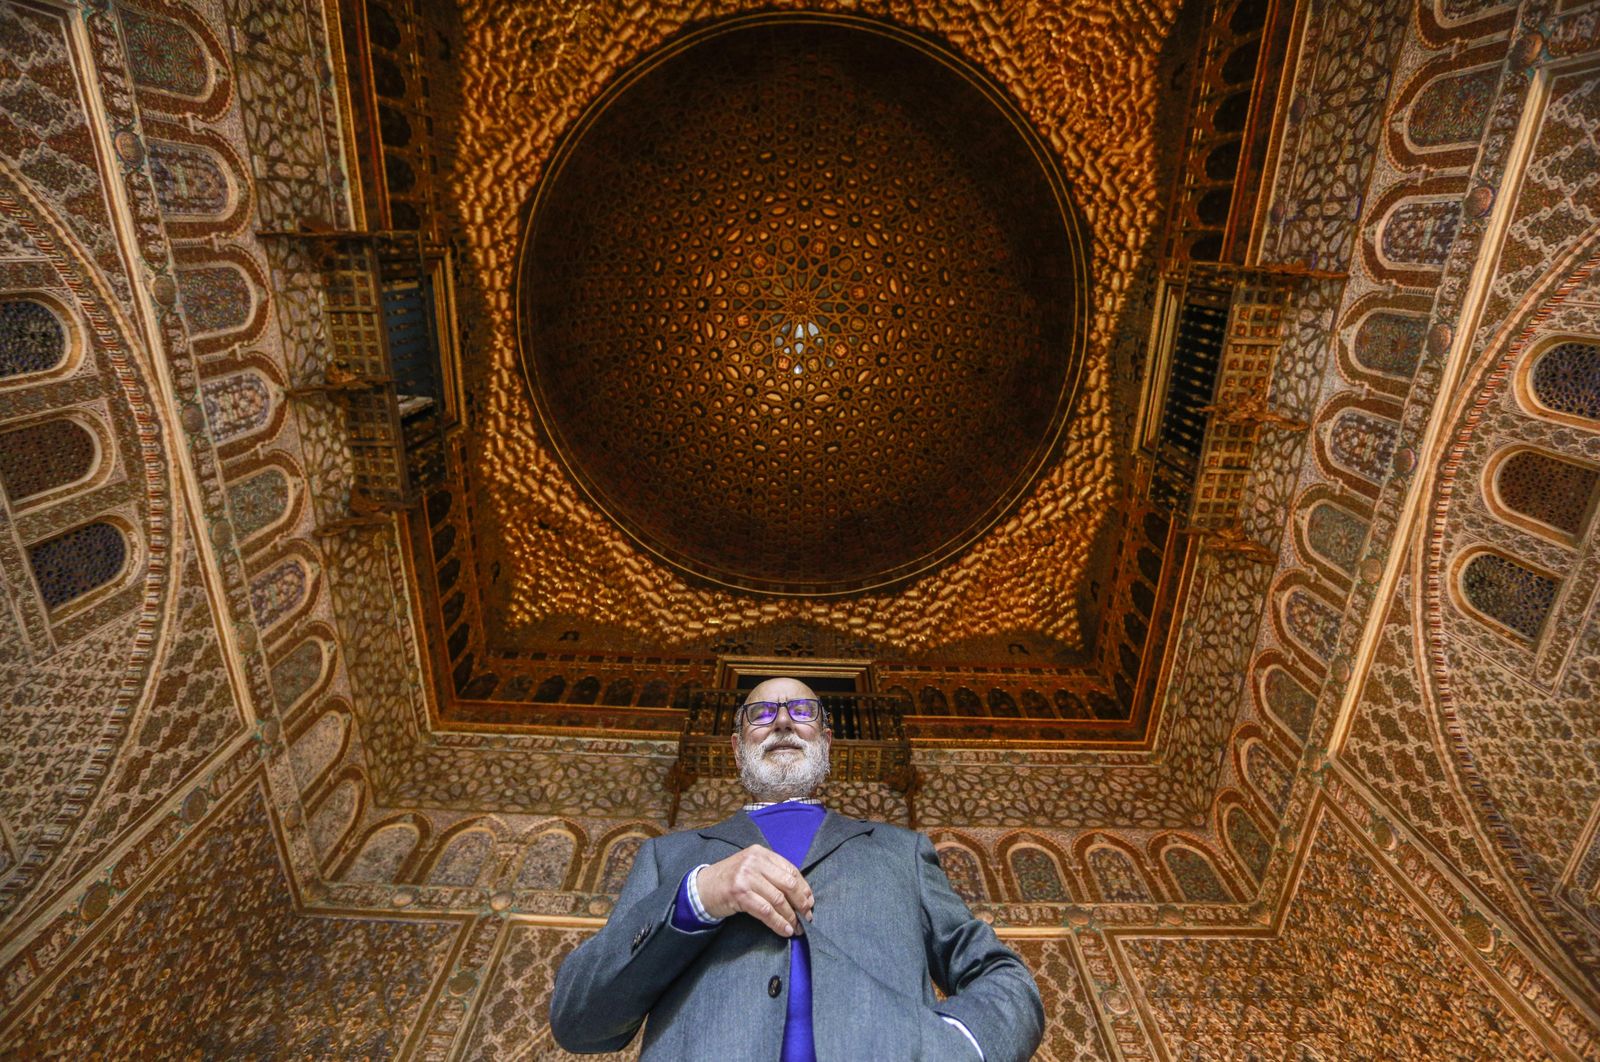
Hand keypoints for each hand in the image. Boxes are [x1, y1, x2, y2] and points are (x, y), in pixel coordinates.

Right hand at [696, 847, 814, 937]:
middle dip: (801, 903)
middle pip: (788, 884)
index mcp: (761, 853)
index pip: (790, 870)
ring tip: (798, 927)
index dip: (803, 888)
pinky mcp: (739, 893)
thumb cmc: (730, 880)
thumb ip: (771, 874)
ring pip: (778, 899)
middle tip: (807, 916)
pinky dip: (778, 922)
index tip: (810, 901)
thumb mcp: (751, 868)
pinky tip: (785, 930)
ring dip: (791, 916)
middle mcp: (754, 861)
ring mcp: (746, 876)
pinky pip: (766, 911)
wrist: (702, 887)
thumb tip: (800, 893)